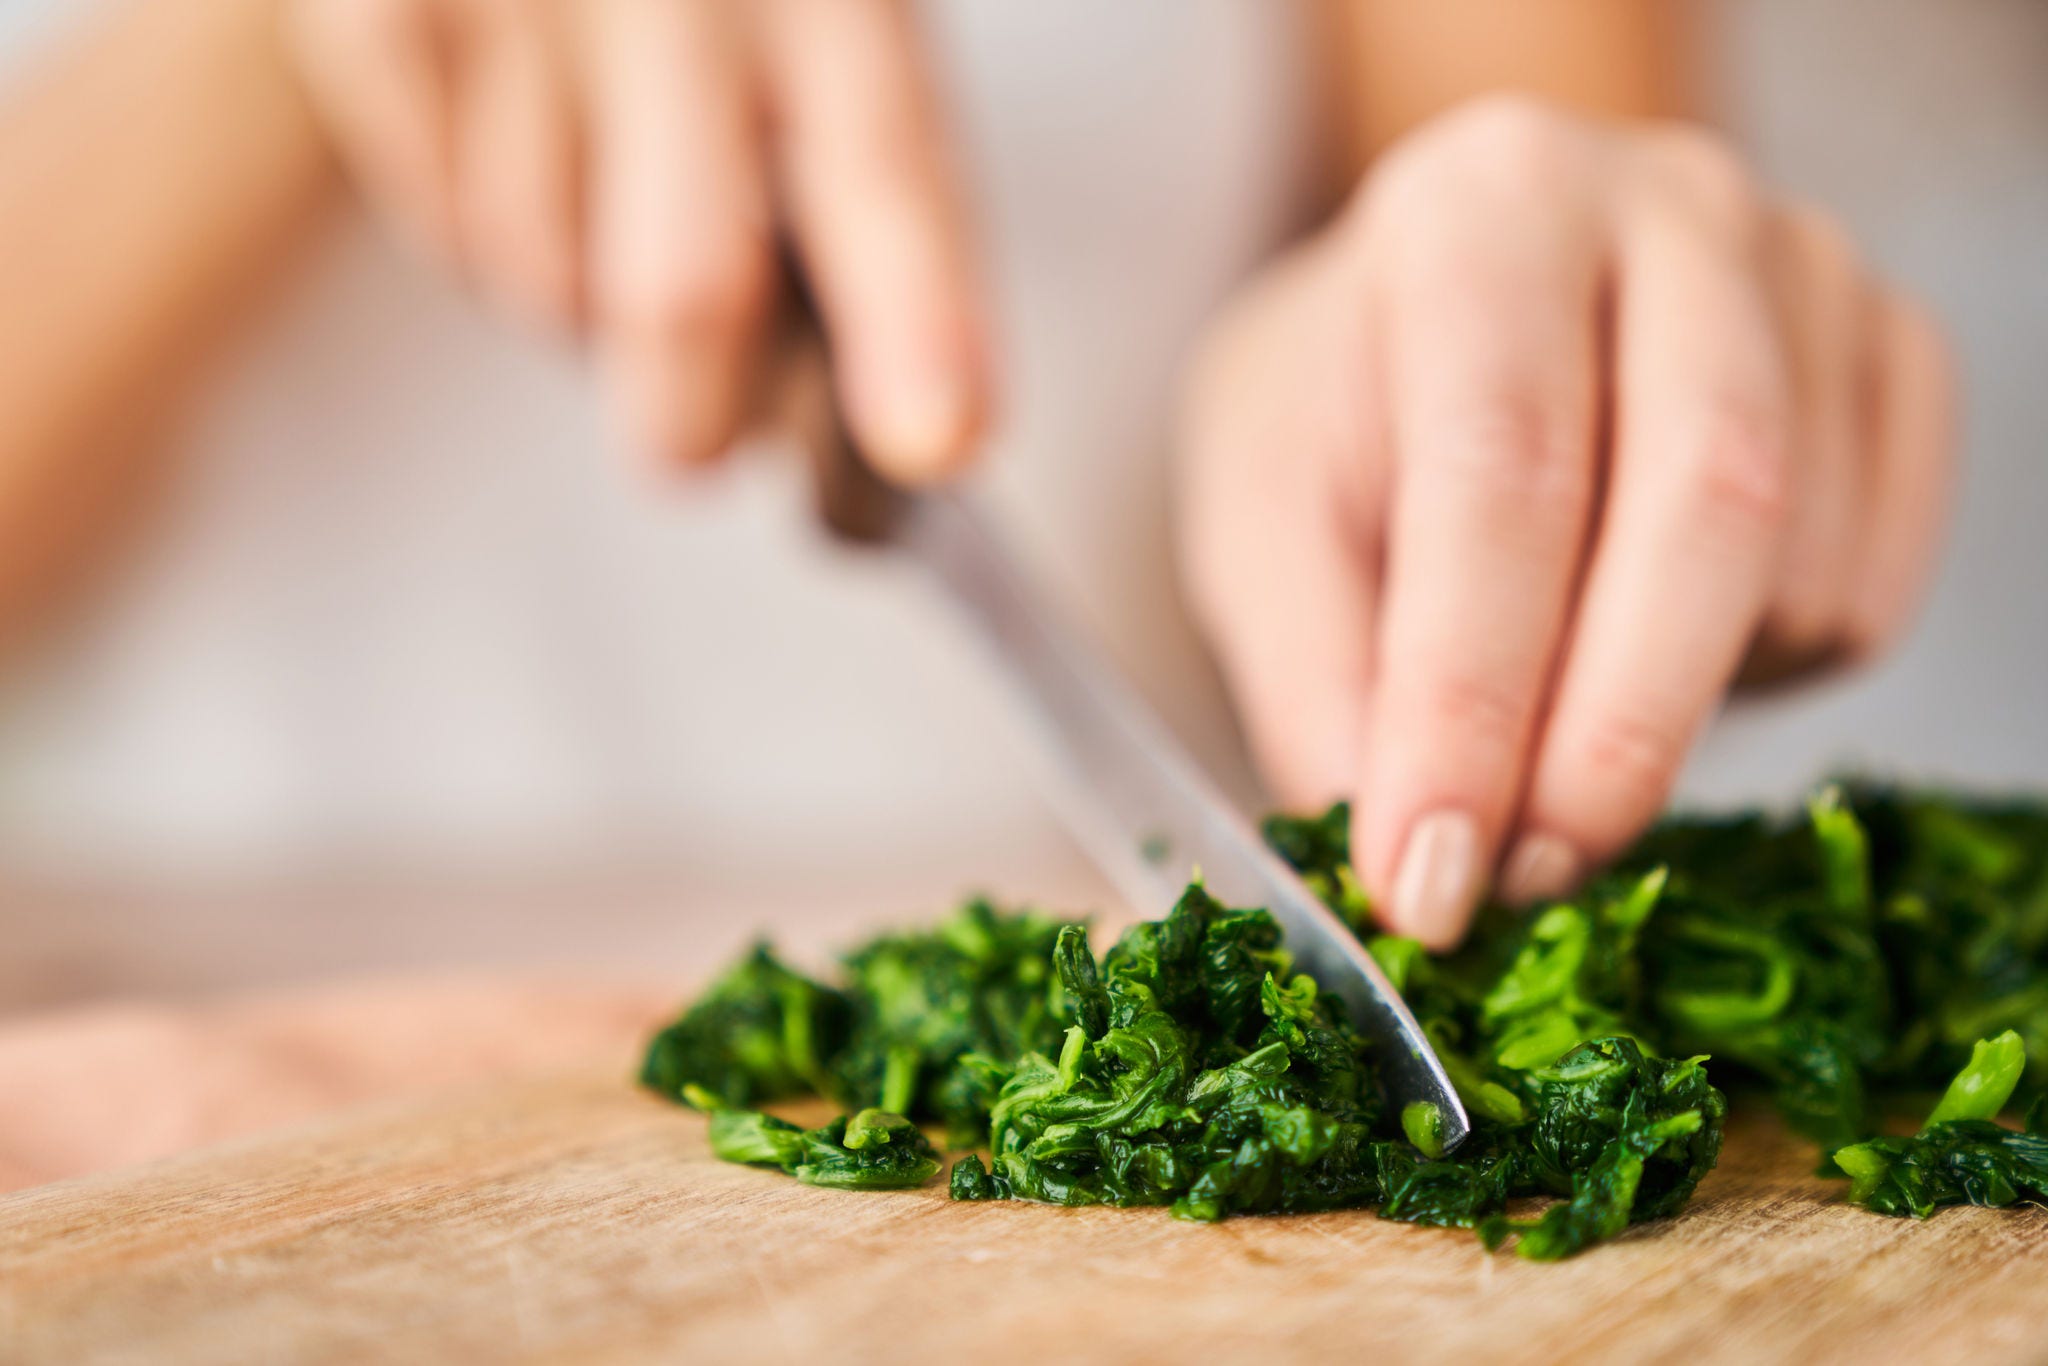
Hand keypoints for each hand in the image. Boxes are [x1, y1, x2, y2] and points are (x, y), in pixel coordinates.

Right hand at [283, 0, 988, 480]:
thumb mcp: (834, 22)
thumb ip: (874, 205)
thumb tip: (913, 428)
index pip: (885, 171)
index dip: (917, 322)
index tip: (936, 438)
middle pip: (680, 286)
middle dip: (689, 420)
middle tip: (690, 442)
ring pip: (539, 274)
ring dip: (575, 300)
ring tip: (603, 194)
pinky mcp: (376, 9)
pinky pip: (437, 219)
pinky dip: (477, 225)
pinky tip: (517, 137)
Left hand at [1178, 97, 1953, 947]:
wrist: (1450, 306)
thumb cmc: (1342, 409)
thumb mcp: (1261, 521)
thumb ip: (1313, 678)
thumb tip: (1404, 861)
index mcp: (1484, 211)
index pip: (1501, 473)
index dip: (1467, 699)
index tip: (1428, 877)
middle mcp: (1673, 208)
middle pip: (1705, 504)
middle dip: (1610, 738)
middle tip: (1520, 878)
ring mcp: (1808, 276)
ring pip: (1795, 572)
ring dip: (1669, 714)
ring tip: (1543, 707)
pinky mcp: (1895, 360)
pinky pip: (1866, 597)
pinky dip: (1758, 680)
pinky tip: (1649, 640)